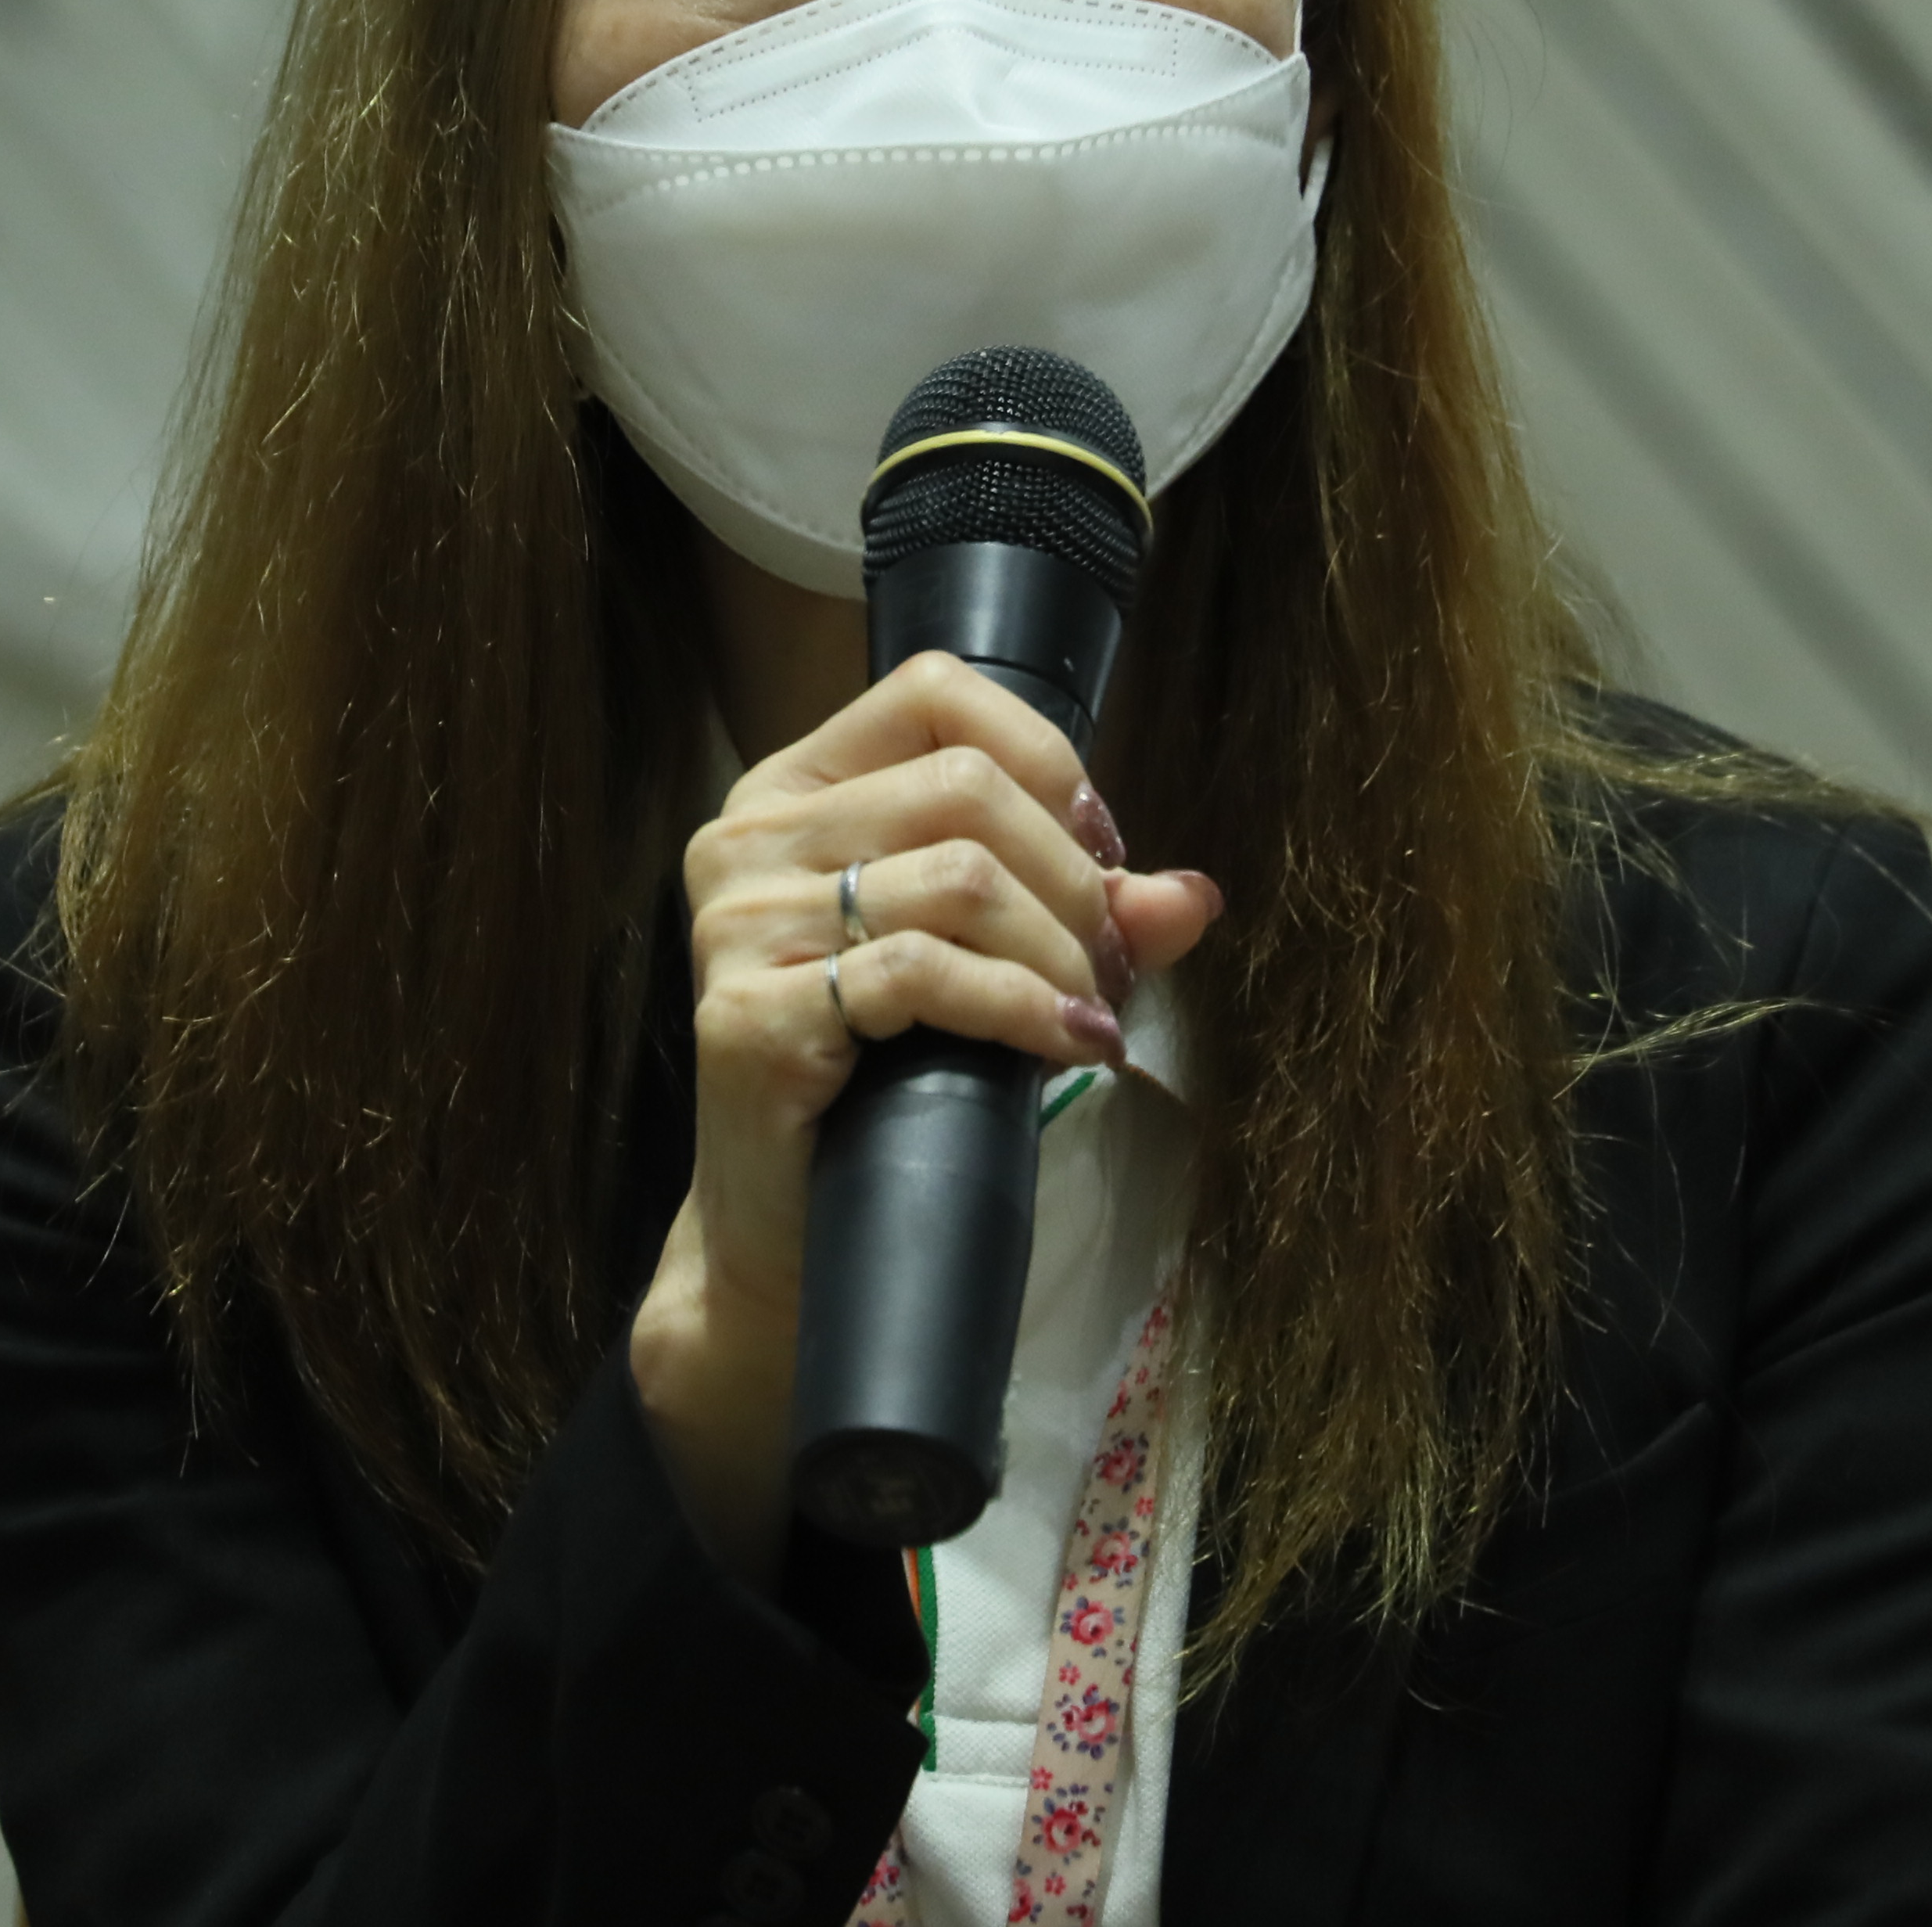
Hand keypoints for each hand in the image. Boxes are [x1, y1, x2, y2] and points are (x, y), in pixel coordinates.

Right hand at [627, 651, 1225, 1580]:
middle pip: (963, 789)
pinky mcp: (748, 1014)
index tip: (1102, 852)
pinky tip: (1068, 1045)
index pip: (933, 693)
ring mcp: (736, 923)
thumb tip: (1195, 896)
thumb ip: (1083, 915)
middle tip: (1113, 963)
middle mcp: (747, 837)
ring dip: (1061, 951)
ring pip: (958, 878)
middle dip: (1072, 879)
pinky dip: (1021, 1005)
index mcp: (793, 790)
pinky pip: (921, 973)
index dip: (1044, 761)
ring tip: (1093, 1012)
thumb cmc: (884, 1085)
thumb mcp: (986, 967)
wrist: (786, 1239)